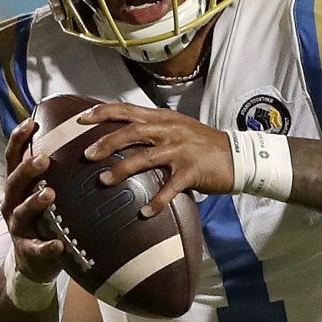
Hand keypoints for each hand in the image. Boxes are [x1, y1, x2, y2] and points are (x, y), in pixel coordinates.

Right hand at [0, 116, 72, 286]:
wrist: (32, 263)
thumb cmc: (45, 219)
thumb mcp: (45, 193)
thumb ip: (57, 172)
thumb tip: (86, 137)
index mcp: (17, 187)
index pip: (13, 158)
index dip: (18, 139)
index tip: (31, 122)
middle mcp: (12, 203)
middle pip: (14, 182)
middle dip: (27, 169)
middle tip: (43, 159)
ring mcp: (18, 228)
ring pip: (22, 212)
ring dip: (34, 202)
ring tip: (49, 194)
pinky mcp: (27, 251)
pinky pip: (37, 248)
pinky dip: (47, 246)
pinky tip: (59, 244)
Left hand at [77, 103, 232, 217]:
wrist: (239, 156)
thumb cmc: (203, 145)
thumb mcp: (177, 128)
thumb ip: (152, 129)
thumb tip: (121, 135)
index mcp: (163, 118)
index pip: (127, 110)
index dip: (103, 113)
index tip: (81, 120)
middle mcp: (170, 130)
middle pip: (132, 131)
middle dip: (106, 142)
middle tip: (86, 155)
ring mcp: (181, 150)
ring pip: (145, 157)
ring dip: (122, 170)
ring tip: (103, 181)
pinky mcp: (192, 171)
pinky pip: (170, 188)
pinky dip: (156, 201)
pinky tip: (144, 212)